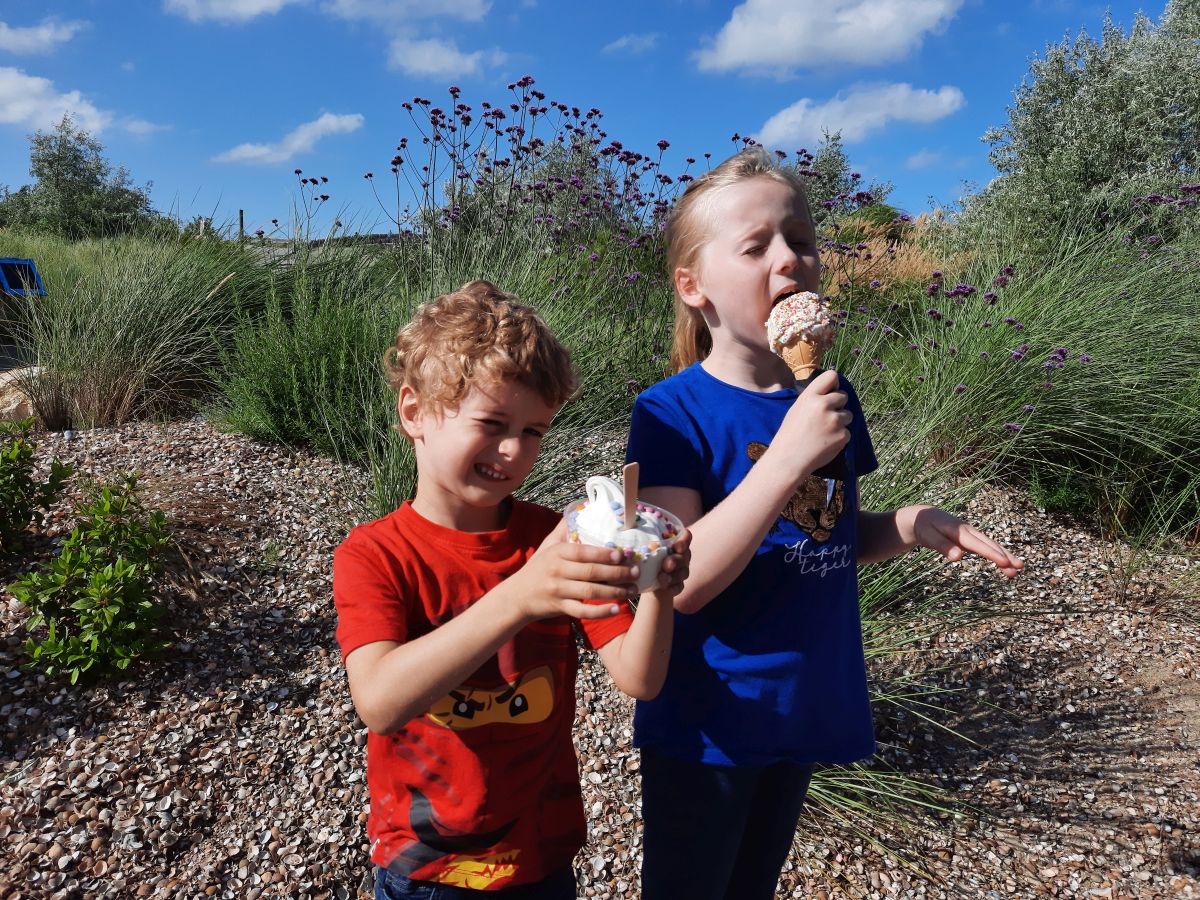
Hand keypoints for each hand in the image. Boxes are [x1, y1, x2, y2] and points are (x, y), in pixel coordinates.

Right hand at [512, 520, 638, 620]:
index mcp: (557, 553)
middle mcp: (557, 571)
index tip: (624, 554)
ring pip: (590, 592)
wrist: (516, 597)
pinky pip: (582, 611)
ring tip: (632, 590)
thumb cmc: (537, 568)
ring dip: (614, 592)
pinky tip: (615, 609)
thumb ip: (563, 530)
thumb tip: (580, 508)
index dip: (604, 553)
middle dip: (617, 572)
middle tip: (636, 572)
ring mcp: (558, 590)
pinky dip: (600, 612)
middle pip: (591, 572)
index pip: (584, 552)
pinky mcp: (560, 608)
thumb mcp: (547, 546)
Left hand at [648, 527, 691, 599]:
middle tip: (666, 564)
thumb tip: (628, 522)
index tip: (676, 546)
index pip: (686, 536)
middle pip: (685, 556)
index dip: (684, 540)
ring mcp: (681, 571)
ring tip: (661, 578)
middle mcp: (681, 556)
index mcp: (675, 543)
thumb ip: (641, 536)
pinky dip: (672, 588)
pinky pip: (679, 587)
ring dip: (673, 576)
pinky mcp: (677, 585)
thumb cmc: (645, 557)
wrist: (646, 580)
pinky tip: (665, 588)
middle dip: (676, 560)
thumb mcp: (642, 545)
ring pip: (683, 572)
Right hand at [775, 368, 851, 479]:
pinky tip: (827, 442)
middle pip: (843, 396)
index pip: (832, 376)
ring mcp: (835, 420)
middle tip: (826, 417)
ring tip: (825, 432)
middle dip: (838, 405)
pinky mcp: (843, 435)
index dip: (834, 384)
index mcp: (810, 396)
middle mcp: (824, 404)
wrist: (789, 459)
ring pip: (848, 414)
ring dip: (841, 421)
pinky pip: (848, 432)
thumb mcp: (797, 409)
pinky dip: (840, 437)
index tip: (831, 392)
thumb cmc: (790, 434)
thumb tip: (832, 391)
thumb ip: (814, 398)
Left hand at [906, 506, 1024, 577]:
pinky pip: (986, 547)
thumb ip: (942, 546)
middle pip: (988, 544)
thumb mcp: (928, 536)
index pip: (976, 544)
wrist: (923, 517)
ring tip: (1018, 569)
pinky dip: (997, 555)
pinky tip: (1006, 565)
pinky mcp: (971, 539)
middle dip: (1004, 555)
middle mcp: (968, 531)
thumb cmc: (924, 527)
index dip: (990, 553)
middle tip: (1019, 567)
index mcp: (958, 530)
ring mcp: (971, 534)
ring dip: (1005, 556)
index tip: (1004, 562)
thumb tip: (957, 557)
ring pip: (990, 545)